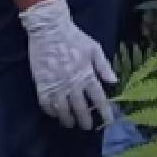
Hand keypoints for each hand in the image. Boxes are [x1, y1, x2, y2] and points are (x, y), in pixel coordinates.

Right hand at [18, 0, 118, 128]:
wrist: (49, 30)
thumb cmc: (74, 37)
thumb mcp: (94, 48)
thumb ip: (104, 66)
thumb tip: (114, 82)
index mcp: (87, 74)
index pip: (98, 99)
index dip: (104, 112)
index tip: (108, 121)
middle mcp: (72, 84)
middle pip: (81, 109)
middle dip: (85, 121)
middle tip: (87, 127)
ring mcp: (56, 85)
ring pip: (62, 110)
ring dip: (67, 120)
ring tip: (71, 123)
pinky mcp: (42, 84)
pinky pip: (46, 104)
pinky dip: (51, 111)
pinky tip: (55, 113)